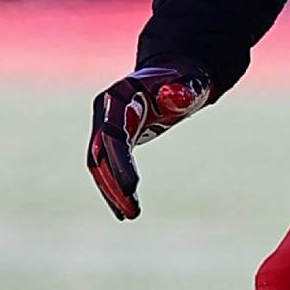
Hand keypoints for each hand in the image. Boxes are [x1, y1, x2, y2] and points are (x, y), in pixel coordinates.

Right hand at [87, 65, 210, 219]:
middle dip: (113, 184)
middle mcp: (107, 110)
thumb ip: (182, 91)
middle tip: (132, 212)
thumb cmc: (186, 80)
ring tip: (129, 215)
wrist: (177, 74)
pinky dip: (112, 187)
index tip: (132, 188)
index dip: (119, 162)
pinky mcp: (113, 137)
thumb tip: (171, 96)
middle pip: (101, 153)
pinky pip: (106, 166)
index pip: (113, 134)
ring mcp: (106, 124)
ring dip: (110, 191)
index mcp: (120, 95)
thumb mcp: (190, 84)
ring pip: (99, 164)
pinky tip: (123, 209)